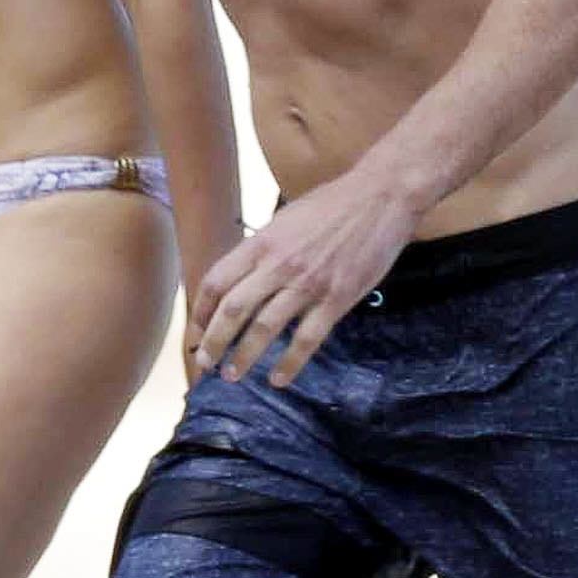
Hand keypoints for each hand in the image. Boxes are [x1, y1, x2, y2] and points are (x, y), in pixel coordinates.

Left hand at [190, 171, 419, 387]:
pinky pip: (306, 340)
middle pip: (233, 310)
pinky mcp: (336, 299)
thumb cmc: (333, 204)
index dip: (201, 311)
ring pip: (265, 329)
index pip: (217, 282)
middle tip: (205, 363)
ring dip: (244, 357)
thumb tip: (243, 277)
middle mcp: (278, 265)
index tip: (196, 330)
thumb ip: (264, 249)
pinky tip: (278, 379)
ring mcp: (308, 284)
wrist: (381, 197)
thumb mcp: (285, 219)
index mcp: (262, 243)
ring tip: (232, 376)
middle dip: (214, 342)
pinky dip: (290, 364)